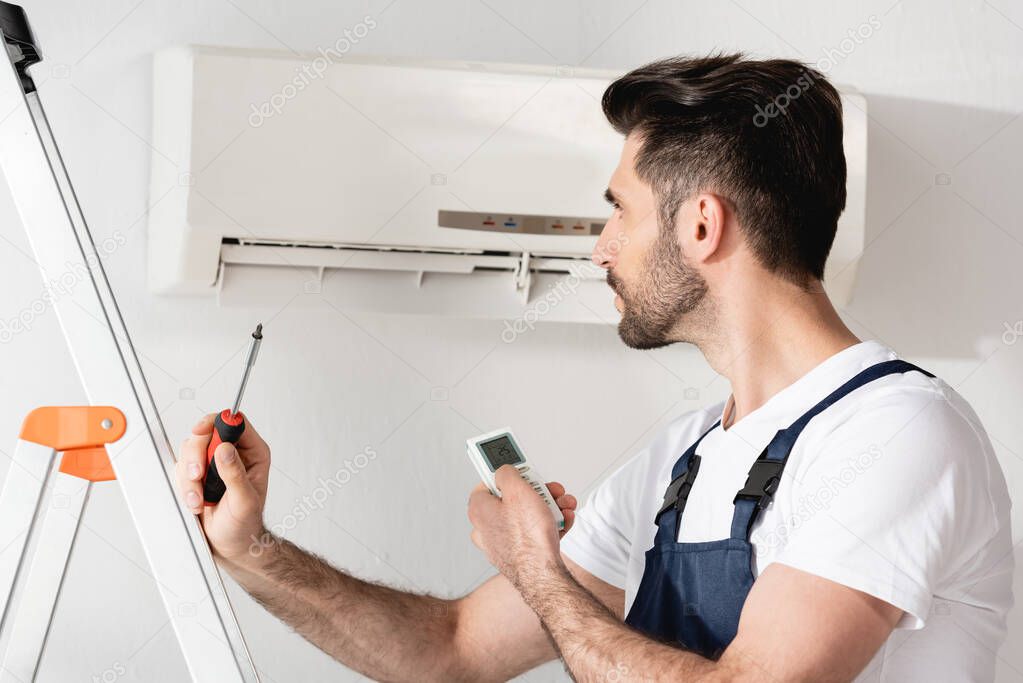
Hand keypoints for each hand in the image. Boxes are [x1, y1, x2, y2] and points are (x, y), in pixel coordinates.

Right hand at [175, 413, 270, 568]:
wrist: (230, 543)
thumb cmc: (244, 524)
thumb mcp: (244, 501)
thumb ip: (235, 474)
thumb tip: (225, 448)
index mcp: (253, 453)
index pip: (235, 422)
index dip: (216, 422)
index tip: (201, 432)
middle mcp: (233, 453)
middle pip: (206, 432)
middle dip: (197, 455)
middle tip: (198, 476)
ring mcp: (213, 463)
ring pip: (190, 450)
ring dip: (190, 477)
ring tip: (201, 500)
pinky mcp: (197, 474)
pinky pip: (181, 468)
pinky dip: (184, 486)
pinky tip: (196, 502)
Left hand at [467, 465, 577, 586]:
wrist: (543, 574)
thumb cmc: (528, 537)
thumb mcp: (518, 489)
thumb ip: (507, 473)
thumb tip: (504, 471)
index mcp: (479, 509)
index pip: (488, 483)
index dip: (508, 476)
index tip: (521, 471)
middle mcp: (486, 527)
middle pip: (513, 499)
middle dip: (538, 492)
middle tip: (550, 491)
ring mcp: (502, 542)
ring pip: (527, 515)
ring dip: (549, 508)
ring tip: (563, 507)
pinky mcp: (518, 554)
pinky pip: (534, 533)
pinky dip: (550, 525)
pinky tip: (562, 522)